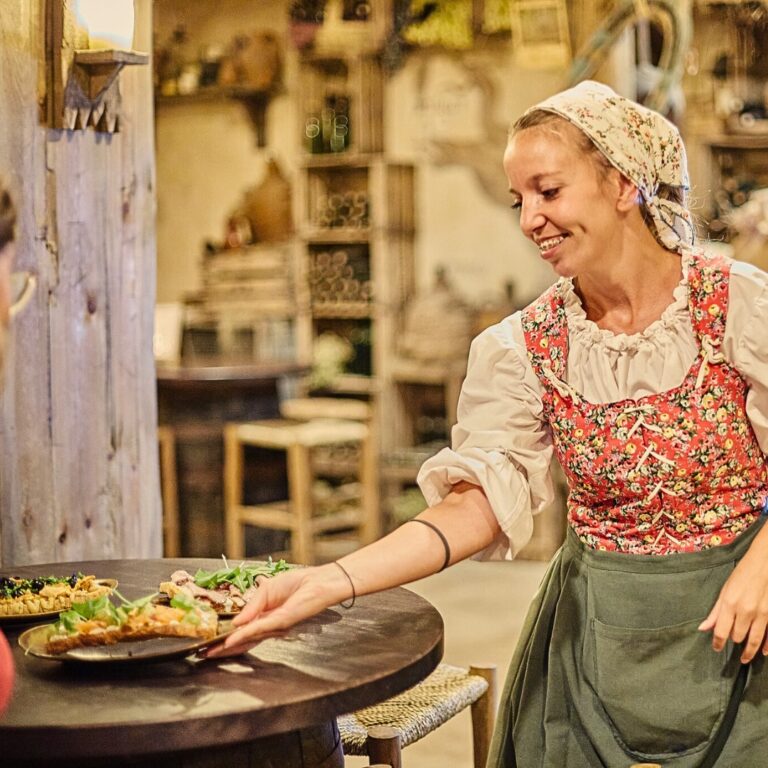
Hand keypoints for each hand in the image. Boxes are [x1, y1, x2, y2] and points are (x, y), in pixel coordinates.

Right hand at [203, 564, 346, 658]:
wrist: (317, 581)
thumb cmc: (297, 583)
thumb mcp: (267, 590)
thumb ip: (251, 606)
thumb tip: (235, 623)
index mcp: (265, 617)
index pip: (243, 632)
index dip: (227, 638)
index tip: (209, 644)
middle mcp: (269, 625)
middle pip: (244, 641)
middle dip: (224, 648)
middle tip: (205, 655)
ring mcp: (275, 626)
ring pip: (249, 639)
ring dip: (229, 645)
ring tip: (212, 651)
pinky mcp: (281, 622)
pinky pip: (259, 629)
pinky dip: (244, 634)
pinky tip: (231, 638)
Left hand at [699, 533, 767, 663]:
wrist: (766, 563)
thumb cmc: (743, 574)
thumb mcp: (725, 589)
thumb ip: (715, 611)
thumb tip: (703, 628)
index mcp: (729, 603)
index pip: (721, 632)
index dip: (718, 643)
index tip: (717, 649)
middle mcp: (746, 611)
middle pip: (737, 637)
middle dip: (734, 640)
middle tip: (732, 642)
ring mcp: (762, 614)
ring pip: (754, 640)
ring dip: (749, 650)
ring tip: (745, 657)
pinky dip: (767, 646)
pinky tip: (764, 652)